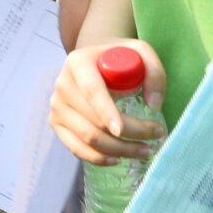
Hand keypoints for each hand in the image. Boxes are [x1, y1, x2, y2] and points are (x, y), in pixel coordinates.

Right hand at [50, 38, 164, 165]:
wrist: (94, 62)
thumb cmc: (119, 58)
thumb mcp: (141, 52)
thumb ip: (154, 73)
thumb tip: (154, 105)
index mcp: (78, 63)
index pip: (91, 91)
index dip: (106, 112)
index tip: (122, 130)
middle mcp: (62, 85)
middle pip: (93, 120)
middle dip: (127, 135)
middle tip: (156, 137)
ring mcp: (57, 106)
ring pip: (86, 138)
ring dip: (118, 150)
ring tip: (145, 151)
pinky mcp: (57, 123)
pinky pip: (76, 148)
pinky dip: (98, 158)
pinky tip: (118, 159)